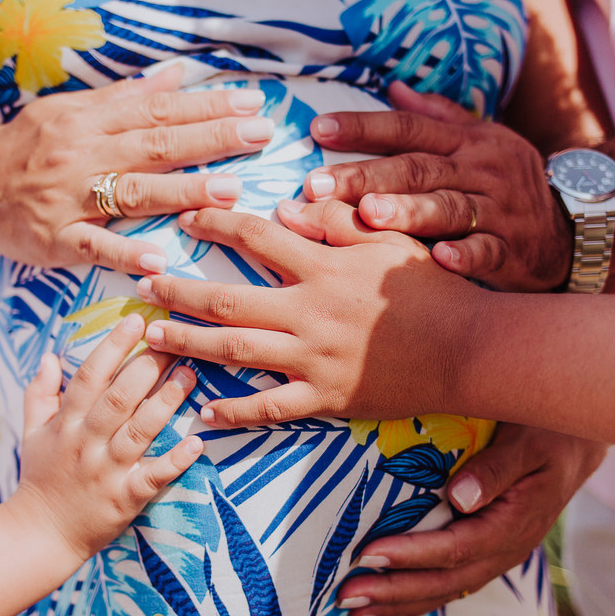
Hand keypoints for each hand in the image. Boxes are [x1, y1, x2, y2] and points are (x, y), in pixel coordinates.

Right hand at [0, 66, 274, 274]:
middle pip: (155, 144)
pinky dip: (126, 254)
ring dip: (182, 191)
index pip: (158, 109)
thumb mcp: (70, 111)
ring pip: (132, 192)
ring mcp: (68, 198)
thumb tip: (178, 76)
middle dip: (212, 138)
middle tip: (262, 135)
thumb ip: (126, 98)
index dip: (207, 105)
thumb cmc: (26, 148)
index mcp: (89, 120)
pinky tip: (161, 261)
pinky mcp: (54, 240)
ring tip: (230, 190)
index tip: (253, 102)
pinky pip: (94, 247)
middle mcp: (81, 154)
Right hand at [15, 314, 202, 558]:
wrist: (40, 534)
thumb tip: (49, 354)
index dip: (113, 346)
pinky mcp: (125, 498)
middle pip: (119, 398)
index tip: (136, 321)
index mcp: (66, 422)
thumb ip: (40, 392)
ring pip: (140, 430)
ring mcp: (106, 471)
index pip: (90, 376)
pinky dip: (175, 460)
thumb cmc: (41, 477)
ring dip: (166, 401)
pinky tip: (197, 443)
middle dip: (148, 366)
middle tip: (175, 341)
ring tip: (190, 374)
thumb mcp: (32, 431)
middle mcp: (86, 443)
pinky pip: (154, 476)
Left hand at [137, 202, 487, 425]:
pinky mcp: (325, 398)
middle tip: (143, 285)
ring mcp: (313, 359)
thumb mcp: (390, 240)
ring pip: (236, 350)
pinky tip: (205, 411)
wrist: (471, 349)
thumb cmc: (436, 290)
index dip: (217, 224)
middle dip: (180, 290)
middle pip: (229, 297)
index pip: (257, 236)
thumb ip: (339, 219)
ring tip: (153, 339)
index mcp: (324, 267)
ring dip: (189, 343)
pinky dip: (236, 412)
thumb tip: (290, 203)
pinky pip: (271, 408)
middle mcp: (309, 312)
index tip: (186, 218)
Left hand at [301, 82, 570, 290]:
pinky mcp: (512, 249)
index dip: (364, 127)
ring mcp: (498, 210)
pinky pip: (488, 251)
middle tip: (318, 184)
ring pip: (448, 208)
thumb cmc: (508, 183)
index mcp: (466, 142)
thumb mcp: (482, 140)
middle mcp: (481, 170)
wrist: (571, 228)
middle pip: (418, 169)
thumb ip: (438, 116)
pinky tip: (439, 259)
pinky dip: (465, 255)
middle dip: (366, 176)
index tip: (318, 129)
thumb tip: (394, 86)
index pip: (409, 128)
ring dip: (408, 211)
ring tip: (368, 215)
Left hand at [335, 425, 606, 615]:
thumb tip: (459, 497)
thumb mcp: (527, 440)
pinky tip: (385, 607)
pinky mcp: (488, 552)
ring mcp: (498, 555)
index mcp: (515, 522)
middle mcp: (506, 548)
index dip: (411, 554)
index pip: (456, 547)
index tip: (368, 554)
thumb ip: (495, 468)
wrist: (577, 440)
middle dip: (395, 591)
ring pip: (446, 589)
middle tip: (347, 595)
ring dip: (400, 603)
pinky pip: (451, 583)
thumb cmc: (546, 430)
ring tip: (353, 612)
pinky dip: (417, 598)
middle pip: (446, 580)